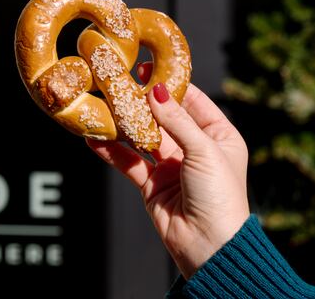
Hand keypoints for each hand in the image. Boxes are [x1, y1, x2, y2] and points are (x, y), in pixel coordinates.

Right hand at [86, 62, 249, 278]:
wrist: (210, 246)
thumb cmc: (219, 197)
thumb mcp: (203, 151)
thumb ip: (177, 120)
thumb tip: (156, 90)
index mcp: (219, 137)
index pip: (193, 102)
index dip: (170, 85)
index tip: (147, 68)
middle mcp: (195, 149)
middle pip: (164, 118)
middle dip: (141, 102)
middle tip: (119, 81)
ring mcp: (172, 166)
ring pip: (143, 138)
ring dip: (124, 124)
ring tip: (102, 105)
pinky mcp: (151, 184)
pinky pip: (128, 162)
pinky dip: (111, 151)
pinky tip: (94, 138)